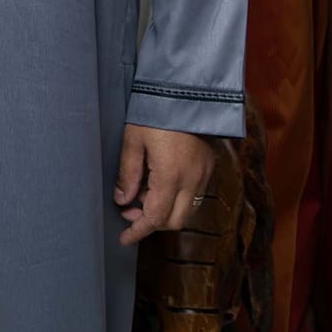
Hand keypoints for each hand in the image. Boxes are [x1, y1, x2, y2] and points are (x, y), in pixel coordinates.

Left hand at [114, 124, 215, 245]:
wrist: (188, 92)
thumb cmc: (155, 113)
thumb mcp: (132, 140)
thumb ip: (128, 173)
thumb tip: (122, 200)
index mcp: (171, 177)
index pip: (155, 218)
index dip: (138, 231)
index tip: (124, 239)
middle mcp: (192, 182)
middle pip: (174, 221)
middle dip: (151, 223)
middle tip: (128, 212)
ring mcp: (204, 175)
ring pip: (186, 210)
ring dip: (164, 211)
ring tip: (139, 195)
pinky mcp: (209, 167)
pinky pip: (194, 196)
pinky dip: (176, 199)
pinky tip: (157, 185)